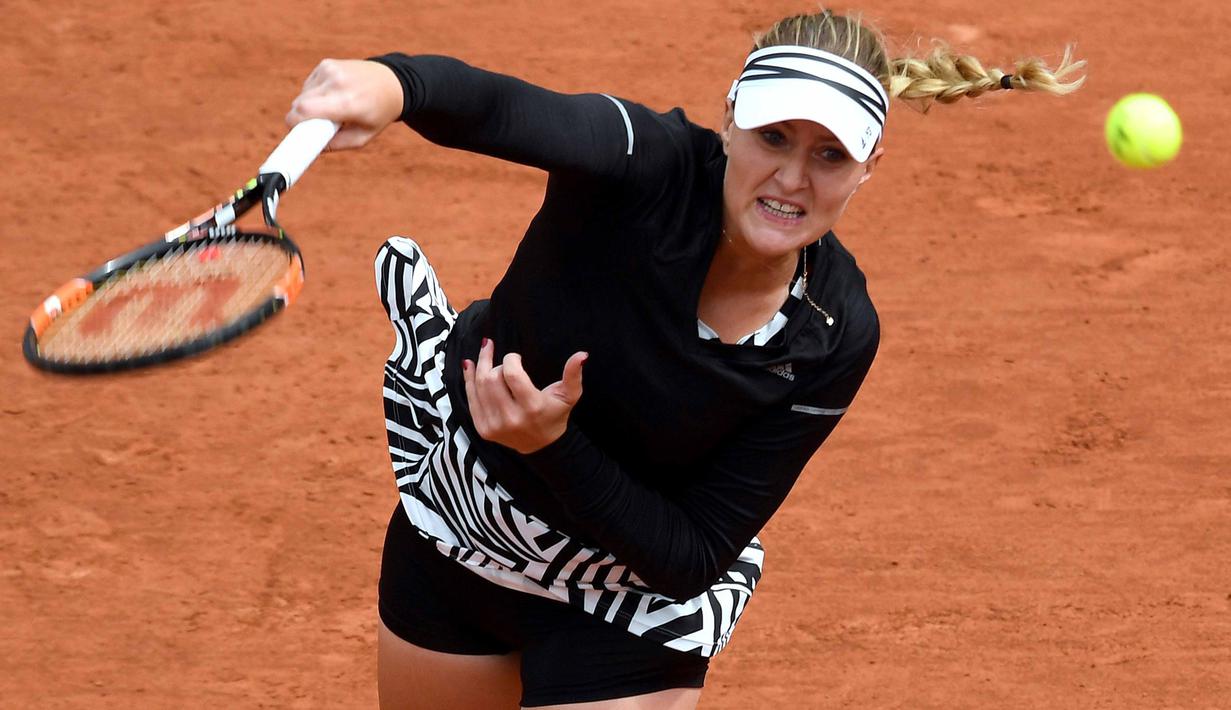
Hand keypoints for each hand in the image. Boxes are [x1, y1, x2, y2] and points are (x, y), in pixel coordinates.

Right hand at [285, 58, 403, 150]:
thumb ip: (336, 145)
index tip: (294, 134)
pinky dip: (314, 93)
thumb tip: (311, 146)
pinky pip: (309, 84)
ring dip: (309, 106)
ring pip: (302, 94)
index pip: (306, 110)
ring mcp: (330, 70)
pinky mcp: (326, 64)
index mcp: (348, 103)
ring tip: (331, 109)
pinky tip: (331, 95)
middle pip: (299, 104)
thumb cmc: (378, 114)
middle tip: (315, 127)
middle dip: (301, 118)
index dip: (293, 123)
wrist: (392, 83)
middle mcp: (337, 83)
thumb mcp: (363, 137)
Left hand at [462, 339, 586, 453]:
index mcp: (532, 408)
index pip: (512, 374)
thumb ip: (573, 375)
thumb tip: (581, 355)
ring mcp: (494, 425)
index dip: (511, 359)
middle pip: (491, 378)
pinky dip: (468, 379)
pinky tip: (470, 364)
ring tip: (484, 350)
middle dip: (494, 362)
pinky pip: (470, 398)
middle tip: (499, 354)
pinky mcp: (483, 429)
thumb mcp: (569, 396)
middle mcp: (511, 418)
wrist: (541, 446)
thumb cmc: (555, 415)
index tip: (516, 358)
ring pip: (479, 386)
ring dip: (480, 365)